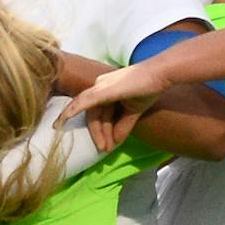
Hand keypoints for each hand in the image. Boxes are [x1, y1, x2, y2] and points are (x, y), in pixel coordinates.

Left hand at [58, 61, 172, 150]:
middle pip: (94, 114)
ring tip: (103, 148)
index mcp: (105, 88)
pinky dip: (72, 111)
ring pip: (92, 113)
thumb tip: (115, 142)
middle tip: (104, 149)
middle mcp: (100, 85)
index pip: (99, 112)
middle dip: (98, 133)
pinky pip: (84, 101)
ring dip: (97, 132)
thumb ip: (123, 125)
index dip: (102, 130)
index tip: (105, 146)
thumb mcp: (134, 111)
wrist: (160, 75)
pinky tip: (63, 120)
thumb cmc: (149, 89)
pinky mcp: (103, 89)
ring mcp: (101, 86)